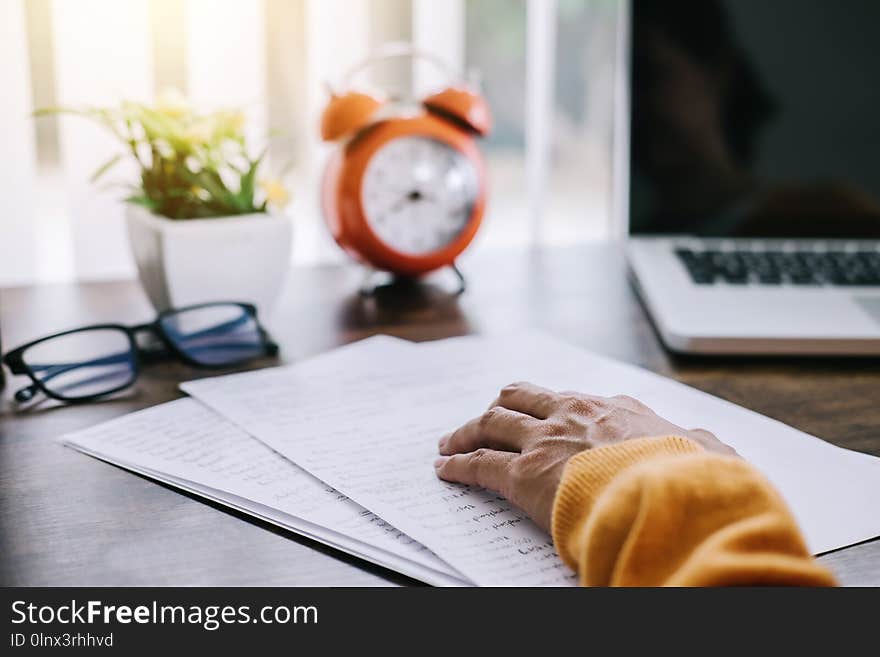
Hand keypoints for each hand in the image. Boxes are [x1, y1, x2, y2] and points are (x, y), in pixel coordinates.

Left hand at [434, 382, 735, 530]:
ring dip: (467, 431)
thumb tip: (714, 446)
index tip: (546, 413)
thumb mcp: (709, 452)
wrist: (668, 493)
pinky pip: (479, 465)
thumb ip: (702, 445)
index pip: (575, 401)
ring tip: (450, 441)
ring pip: (492, 424)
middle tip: (486, 416)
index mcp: (616, 410)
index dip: (554, 408)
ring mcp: (545, 441)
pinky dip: (459, 465)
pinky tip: (445, 470)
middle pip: (523, 399)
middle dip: (501, 407)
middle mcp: (574, 415)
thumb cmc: (691, 477)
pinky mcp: (523, 475)